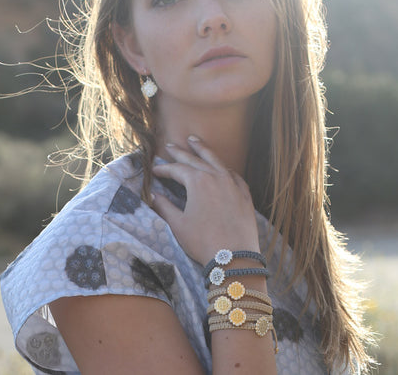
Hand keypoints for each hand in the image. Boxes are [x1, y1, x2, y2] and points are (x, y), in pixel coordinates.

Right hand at [151, 136, 259, 266]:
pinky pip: (233, 174)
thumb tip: (152, 196)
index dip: (164, 169)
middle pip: (195, 159)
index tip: (154, 170)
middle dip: (180, 153)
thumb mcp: (178, 224)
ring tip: (194, 140)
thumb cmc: (203, 241)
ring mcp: (232, 184)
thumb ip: (164, 206)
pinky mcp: (244, 194)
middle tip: (170, 146)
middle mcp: (216, 177)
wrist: (236, 257)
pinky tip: (221, 166)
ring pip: (216, 161)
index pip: (177, 170)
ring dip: (203, 150)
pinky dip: (224, 167)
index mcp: (198, 182)